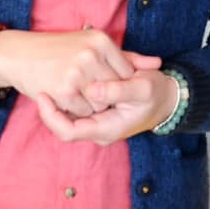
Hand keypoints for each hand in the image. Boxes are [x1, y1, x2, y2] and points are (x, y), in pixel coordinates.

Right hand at [0, 29, 155, 116]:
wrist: (18, 54)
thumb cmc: (57, 49)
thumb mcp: (92, 45)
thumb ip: (127, 57)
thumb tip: (158, 64)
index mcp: (101, 40)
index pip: (126, 72)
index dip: (118, 83)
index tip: (105, 84)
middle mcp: (92, 54)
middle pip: (115, 89)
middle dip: (106, 95)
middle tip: (89, 89)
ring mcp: (78, 72)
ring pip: (101, 103)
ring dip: (92, 105)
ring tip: (75, 91)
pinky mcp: (64, 89)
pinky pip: (83, 111)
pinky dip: (76, 110)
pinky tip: (65, 97)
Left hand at [32, 69, 175, 145]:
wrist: (167, 97)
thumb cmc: (157, 92)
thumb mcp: (143, 88)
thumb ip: (118, 90)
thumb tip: (92, 89)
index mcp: (107, 129)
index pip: (68, 132)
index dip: (51, 116)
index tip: (42, 95)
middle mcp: (98, 129)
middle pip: (62, 123)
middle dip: (51, 104)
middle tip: (42, 82)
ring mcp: (96, 120)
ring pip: (67, 113)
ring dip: (58, 97)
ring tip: (51, 77)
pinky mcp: (96, 110)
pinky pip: (75, 105)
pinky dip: (68, 92)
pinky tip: (64, 76)